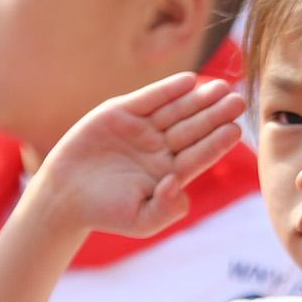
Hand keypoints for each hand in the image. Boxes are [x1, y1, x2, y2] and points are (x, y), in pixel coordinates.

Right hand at [31, 72, 247, 237]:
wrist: (64, 196)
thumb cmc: (105, 212)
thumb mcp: (141, 220)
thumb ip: (166, 209)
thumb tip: (178, 183)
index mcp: (171, 172)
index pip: (200, 155)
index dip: (217, 142)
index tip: (235, 130)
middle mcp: (161, 148)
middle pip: (194, 129)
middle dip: (215, 115)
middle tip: (237, 101)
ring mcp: (143, 129)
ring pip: (176, 111)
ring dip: (199, 99)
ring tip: (221, 88)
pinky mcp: (122, 112)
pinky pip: (150, 99)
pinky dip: (168, 89)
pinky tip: (190, 81)